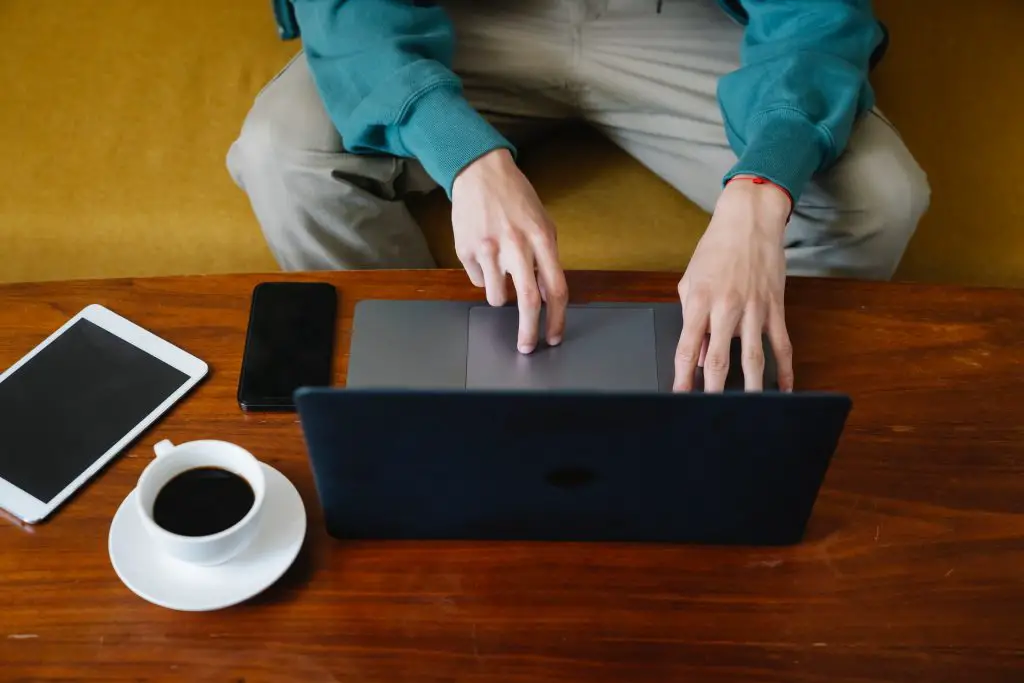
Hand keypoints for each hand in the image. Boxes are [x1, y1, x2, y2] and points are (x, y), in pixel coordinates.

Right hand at [451, 149, 567, 352]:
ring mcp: (488, 248)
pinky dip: (482, 276)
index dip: (556, 319)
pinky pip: (475, 280)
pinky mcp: (465, 250)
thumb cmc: (516, 199)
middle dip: (528, 332)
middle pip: (527, 301)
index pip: (556, 288)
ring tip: (499, 273)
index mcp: (542, 238)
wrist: (480, 171)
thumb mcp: (542, 224)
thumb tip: (549, 297)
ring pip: (495, 297)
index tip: (553, 336)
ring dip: (499, 296)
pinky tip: (482, 253)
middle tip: (526, 347)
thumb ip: (547, 259)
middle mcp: (516, 245)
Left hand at [673, 176, 794, 391]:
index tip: (679, 397)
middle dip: (713, 390)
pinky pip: (782, 345)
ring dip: (751, 388)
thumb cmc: (715, 249)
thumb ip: (691, 318)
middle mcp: (726, 308)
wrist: (749, 220)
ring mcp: (754, 310)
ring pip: (753, 358)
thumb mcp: (690, 280)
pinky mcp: (775, 308)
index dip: (682, 376)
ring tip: (747, 412)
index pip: (687, 348)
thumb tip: (698, 355)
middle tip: (709, 414)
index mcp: (699, 301)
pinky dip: (785, 370)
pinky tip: (784, 389)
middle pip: (719, 359)